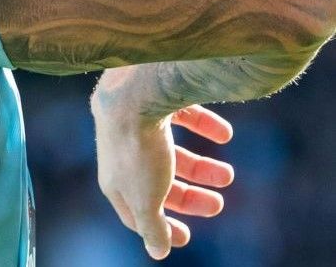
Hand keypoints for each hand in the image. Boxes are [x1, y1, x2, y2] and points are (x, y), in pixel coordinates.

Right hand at [94, 103, 233, 260]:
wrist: (135, 92)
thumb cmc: (137, 150)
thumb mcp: (146, 198)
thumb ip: (152, 226)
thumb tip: (157, 253)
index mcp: (116, 181)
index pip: (136, 212)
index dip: (160, 227)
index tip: (186, 237)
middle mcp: (124, 154)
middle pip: (158, 183)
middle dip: (189, 197)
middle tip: (218, 205)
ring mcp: (139, 125)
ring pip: (173, 152)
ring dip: (202, 167)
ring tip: (227, 174)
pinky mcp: (155, 100)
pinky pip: (184, 116)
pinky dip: (205, 127)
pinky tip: (224, 134)